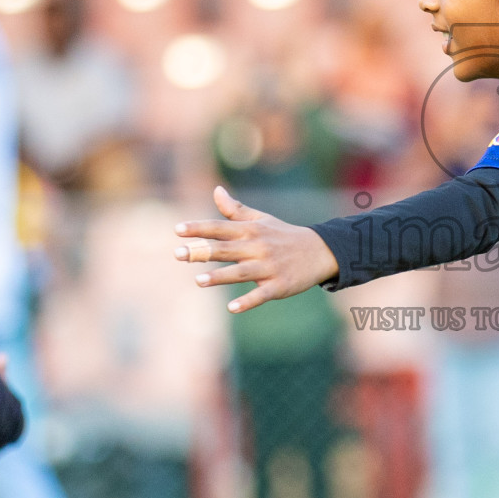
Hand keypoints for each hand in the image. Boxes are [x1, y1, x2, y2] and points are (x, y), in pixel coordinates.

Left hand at [175, 186, 338, 313]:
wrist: (321, 251)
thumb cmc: (284, 235)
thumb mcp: (262, 219)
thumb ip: (235, 209)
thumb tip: (216, 190)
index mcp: (252, 231)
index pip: (220, 228)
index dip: (199, 229)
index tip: (178, 230)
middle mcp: (259, 247)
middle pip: (226, 249)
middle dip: (201, 252)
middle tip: (178, 254)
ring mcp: (269, 267)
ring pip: (241, 272)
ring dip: (220, 276)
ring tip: (198, 281)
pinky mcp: (280, 285)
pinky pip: (261, 294)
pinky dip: (248, 301)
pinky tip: (232, 307)